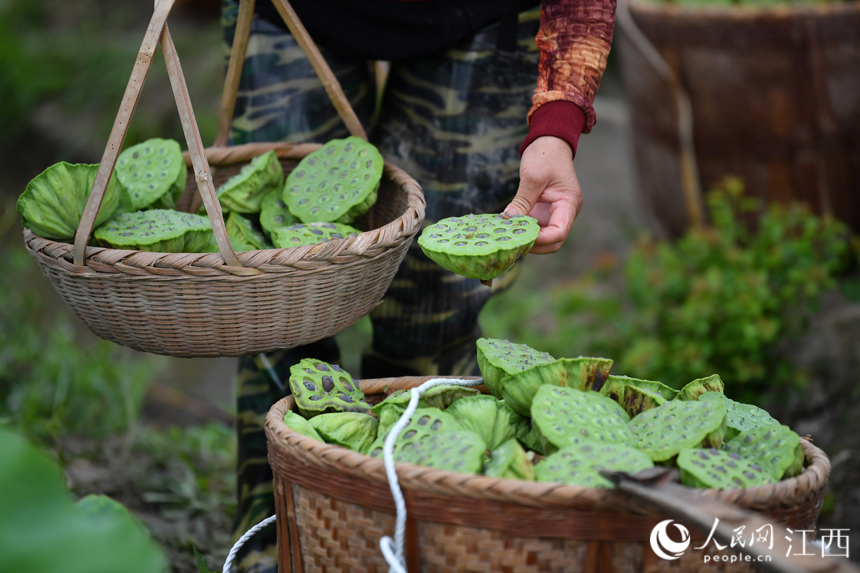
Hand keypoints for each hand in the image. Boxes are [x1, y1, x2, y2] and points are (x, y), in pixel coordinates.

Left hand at [503, 136, 582, 253]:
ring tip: (508, 236)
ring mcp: (555, 214)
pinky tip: (509, 229)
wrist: (549, 143)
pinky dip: (524, 231)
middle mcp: (565, 212)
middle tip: (512, 241)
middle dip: (534, 245)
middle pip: (554, 241)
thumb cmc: (545, 155)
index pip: (560, 232)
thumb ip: (522, 201)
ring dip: (528, 240)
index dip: (542, 239)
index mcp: (569, 203)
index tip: (521, 237)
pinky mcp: (544, 212)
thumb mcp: (532, 176)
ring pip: (544, 239)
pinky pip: (536, 229)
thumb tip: (508, 221)